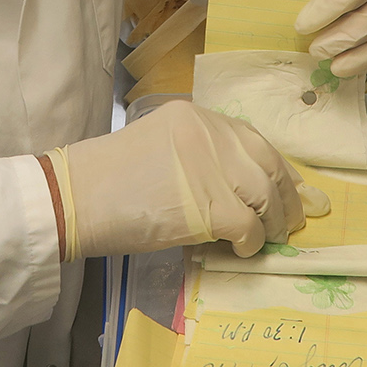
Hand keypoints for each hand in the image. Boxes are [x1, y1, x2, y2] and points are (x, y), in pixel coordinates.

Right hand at [42, 101, 328, 260]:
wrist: (75, 198)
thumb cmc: (107, 180)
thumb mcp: (159, 148)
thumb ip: (198, 157)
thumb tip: (239, 189)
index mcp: (196, 116)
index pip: (253, 139)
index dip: (277, 168)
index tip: (291, 188)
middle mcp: (210, 133)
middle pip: (268, 163)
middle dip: (286, 196)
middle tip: (292, 220)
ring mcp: (213, 168)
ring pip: (266, 195)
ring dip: (272, 222)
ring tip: (267, 238)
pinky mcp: (211, 206)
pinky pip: (248, 226)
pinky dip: (251, 242)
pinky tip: (242, 250)